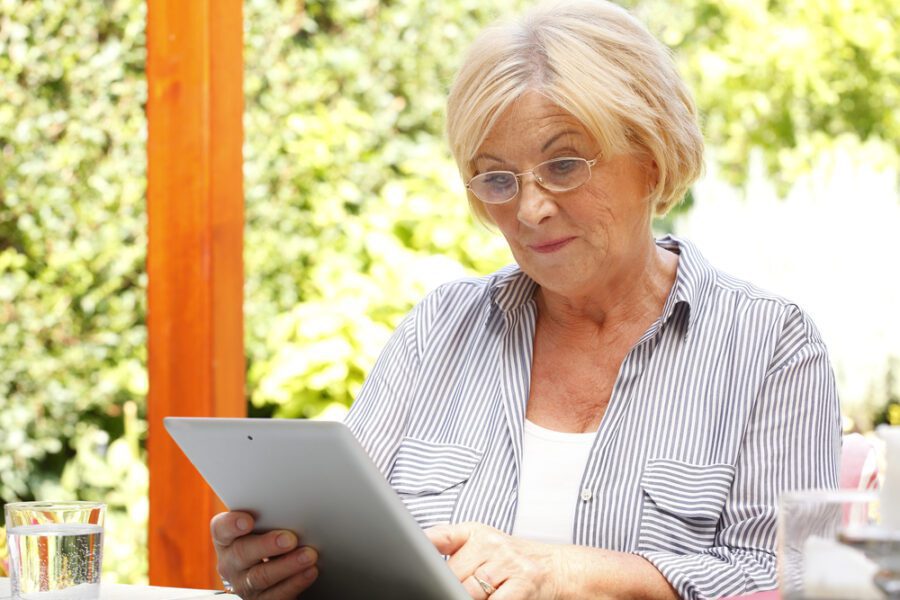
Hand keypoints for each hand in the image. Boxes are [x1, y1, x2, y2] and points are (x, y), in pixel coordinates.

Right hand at [210, 511, 318, 598]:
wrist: (268, 574)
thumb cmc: (265, 540)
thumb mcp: (262, 527)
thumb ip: (269, 517)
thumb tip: (294, 506)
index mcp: (227, 539)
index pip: (221, 529)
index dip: (232, 525)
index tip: (248, 521)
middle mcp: (231, 563)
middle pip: (242, 553)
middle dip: (267, 545)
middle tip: (290, 539)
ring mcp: (244, 584)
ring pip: (261, 576)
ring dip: (288, 565)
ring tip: (308, 555)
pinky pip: (276, 595)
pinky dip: (295, 582)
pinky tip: (309, 572)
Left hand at [425, 522, 562, 599]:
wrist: (555, 567)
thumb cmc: (511, 560)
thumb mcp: (482, 543)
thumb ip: (451, 546)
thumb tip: (421, 558)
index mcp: (476, 531)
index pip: (441, 537)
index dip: (424, 548)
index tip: (409, 562)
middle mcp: (492, 543)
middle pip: (451, 574)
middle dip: (449, 587)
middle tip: (458, 587)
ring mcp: (508, 563)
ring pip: (468, 591)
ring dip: (467, 597)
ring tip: (481, 593)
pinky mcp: (523, 584)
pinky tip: (491, 598)